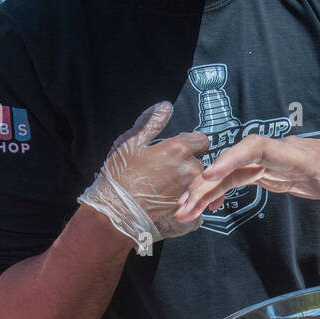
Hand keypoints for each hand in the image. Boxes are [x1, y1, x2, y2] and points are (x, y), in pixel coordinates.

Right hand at [81, 101, 208, 248]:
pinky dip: (186, 198)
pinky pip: (194, 198)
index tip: (177, 148)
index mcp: (178, 149)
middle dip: (188, 162)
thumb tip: (165, 106)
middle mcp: (190, 169)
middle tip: (166, 168)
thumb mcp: (131, 142)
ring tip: (165, 184)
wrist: (117, 212)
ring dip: (187, 180)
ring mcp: (191, 190)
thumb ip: (151, 122)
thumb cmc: (121, 176)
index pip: (201, 139)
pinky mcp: (189, 208)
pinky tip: (169, 198)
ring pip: (198, 180)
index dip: (190, 142)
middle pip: (200, 160)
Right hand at [176, 136, 319, 276]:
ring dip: (206, 188)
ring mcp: (276, 162)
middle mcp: (283, 155)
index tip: (209, 172)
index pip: (260, 148)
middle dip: (207, 181)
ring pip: (232, 170)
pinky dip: (221, 189)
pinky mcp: (274, 172)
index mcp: (302, 157)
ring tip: (183, 211)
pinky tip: (207, 206)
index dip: (233, 157)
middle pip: (236, 160)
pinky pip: (240, 177)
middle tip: (183, 208)